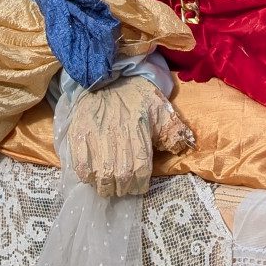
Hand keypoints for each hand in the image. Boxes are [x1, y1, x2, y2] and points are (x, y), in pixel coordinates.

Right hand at [64, 76, 194, 197]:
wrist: (107, 77)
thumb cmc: (136, 96)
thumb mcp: (161, 109)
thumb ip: (174, 130)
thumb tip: (186, 146)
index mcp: (138, 132)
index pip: (139, 170)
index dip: (140, 185)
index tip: (139, 186)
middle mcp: (116, 136)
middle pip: (120, 176)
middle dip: (123, 188)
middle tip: (124, 187)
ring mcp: (95, 137)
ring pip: (100, 175)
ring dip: (106, 186)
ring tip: (109, 185)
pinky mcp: (79, 135)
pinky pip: (81, 166)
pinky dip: (88, 176)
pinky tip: (94, 174)